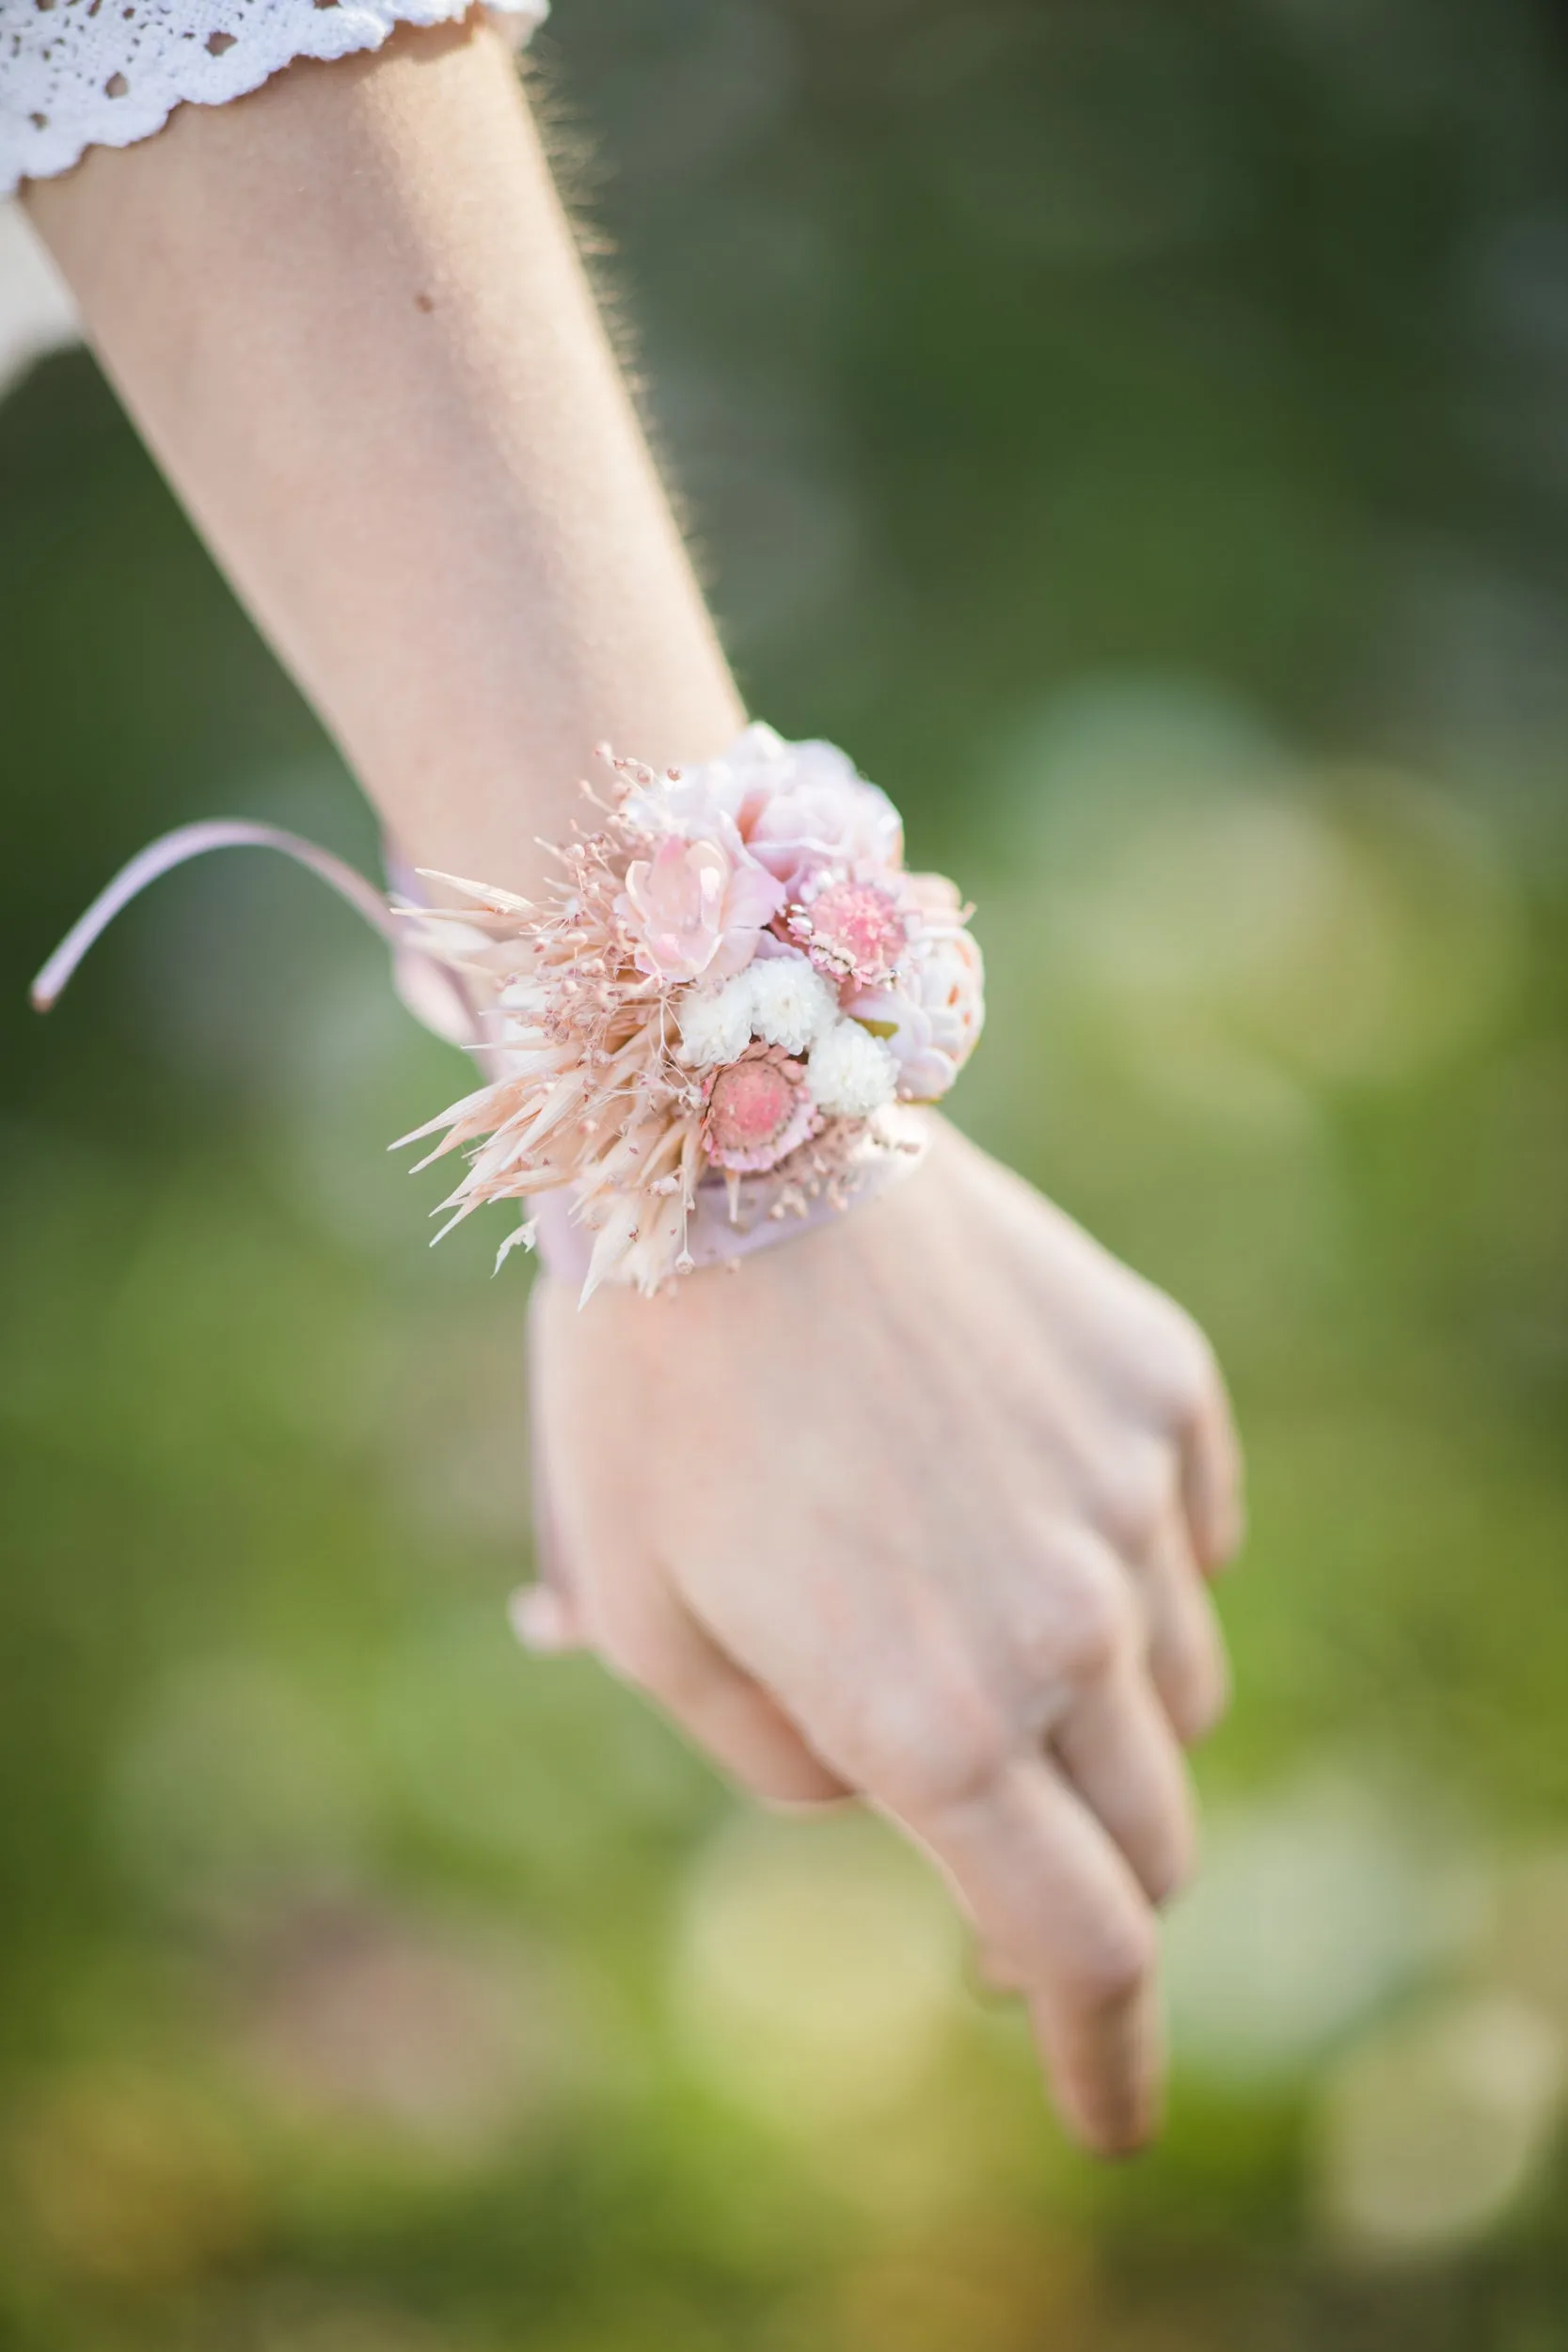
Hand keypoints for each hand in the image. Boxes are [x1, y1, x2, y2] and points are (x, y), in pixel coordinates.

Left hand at [524, 1117, 1242, 2153]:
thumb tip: (895, 1791)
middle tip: (995, 1862)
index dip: (1103, 2056)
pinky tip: (1033, 1506)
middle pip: (1151, 1832)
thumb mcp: (647, 1618)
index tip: (1108, 2117)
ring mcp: (1133, 1492)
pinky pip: (1194, 1531)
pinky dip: (1134, 1570)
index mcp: (933, 1710)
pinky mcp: (1159, 1382)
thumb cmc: (647, 1385)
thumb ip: (788, 1757)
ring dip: (1099, 1717)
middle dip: (1086, 1885)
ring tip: (966, 1619)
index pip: (1080, 1944)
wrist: (722, 1126)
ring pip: (1176, 1686)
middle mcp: (1070, 1619)